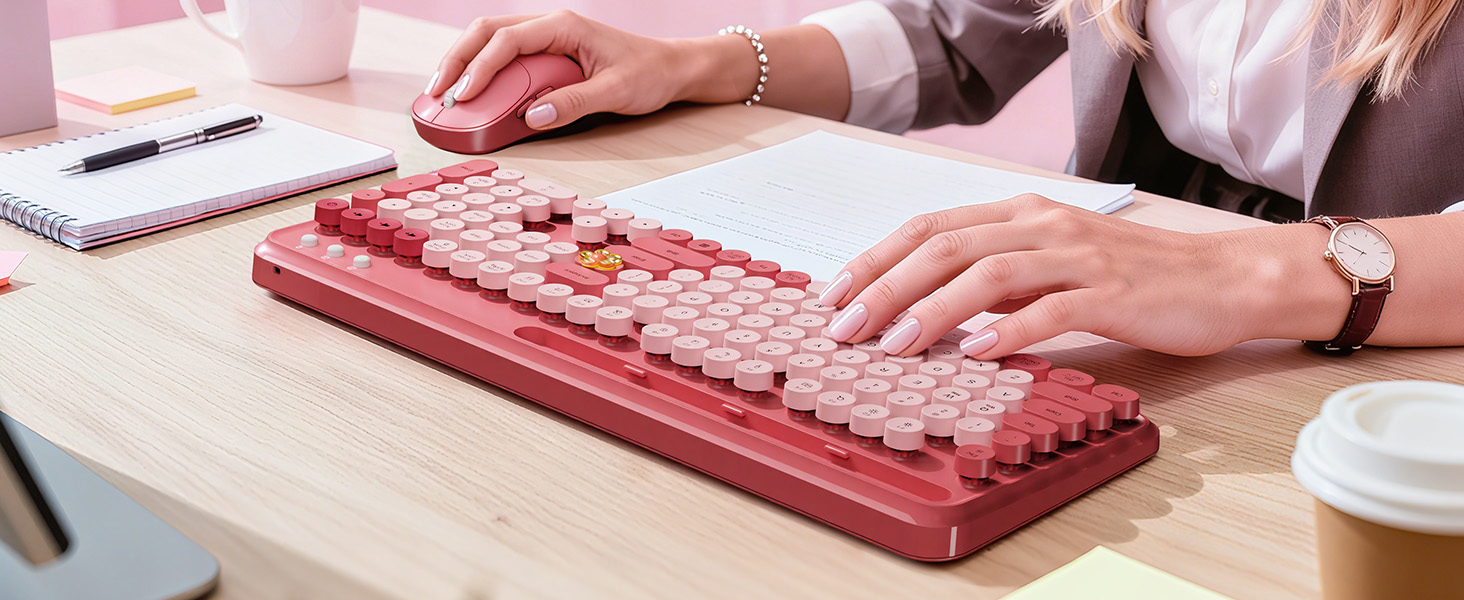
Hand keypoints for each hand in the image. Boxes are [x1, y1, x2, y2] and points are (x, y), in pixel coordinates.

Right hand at [425, 11, 708, 129]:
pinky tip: (470, 93)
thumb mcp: (616, 92)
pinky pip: (505, 56)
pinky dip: (482, 71)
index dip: (481, 67)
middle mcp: (550, 25)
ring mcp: (546, 37)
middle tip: (436, 93)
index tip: (464, 95)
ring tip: (443, 94)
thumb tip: (533, 117)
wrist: (670, 67)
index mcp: (564, 27)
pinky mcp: (547, 53)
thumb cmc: (648, 73)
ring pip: (491, 40)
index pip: (508, 40)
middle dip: (456, 60)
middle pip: (487, 32)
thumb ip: (574, 104)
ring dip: (464, 64)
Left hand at [815, 194, 1300, 358]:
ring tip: (892, 346)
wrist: (1222, 279)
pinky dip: (1006, 330)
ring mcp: (1076, 255)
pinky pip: (1050, 309)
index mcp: (1020, 214)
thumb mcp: (1049, 268)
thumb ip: (993, 280)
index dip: (876, 259)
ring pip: (987, 273)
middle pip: (945, 246)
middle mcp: (1041, 225)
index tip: (832, 295)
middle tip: (843, 327)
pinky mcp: (1111, 292)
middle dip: (885, 286)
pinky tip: (973, 354)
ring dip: (932, 310)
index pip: (929, 228)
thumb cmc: (1131, 278)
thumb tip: (922, 311)